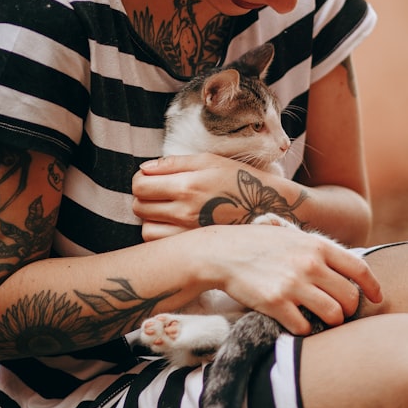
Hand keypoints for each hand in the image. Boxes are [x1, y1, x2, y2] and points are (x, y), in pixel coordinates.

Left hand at [133, 154, 301, 241]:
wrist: (269, 208)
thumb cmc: (239, 180)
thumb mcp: (210, 161)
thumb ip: (173, 163)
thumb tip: (144, 168)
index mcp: (188, 185)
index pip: (140, 184)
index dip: (141, 179)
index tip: (152, 179)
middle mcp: (185, 211)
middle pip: (139, 206)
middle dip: (144, 197)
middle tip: (160, 193)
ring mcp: (189, 232)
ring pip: (145, 227)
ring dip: (150, 217)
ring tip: (167, 210)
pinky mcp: (194, 246)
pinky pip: (160, 243)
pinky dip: (159, 233)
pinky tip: (174, 225)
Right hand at [194, 222, 382, 334]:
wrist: (223, 252)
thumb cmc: (260, 244)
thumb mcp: (294, 236)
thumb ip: (319, 251)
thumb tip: (348, 268)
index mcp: (317, 246)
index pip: (360, 269)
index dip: (373, 287)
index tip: (377, 298)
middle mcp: (309, 264)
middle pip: (350, 298)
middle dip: (349, 309)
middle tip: (340, 312)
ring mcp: (293, 285)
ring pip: (333, 315)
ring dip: (331, 322)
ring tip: (322, 319)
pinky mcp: (275, 303)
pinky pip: (305, 327)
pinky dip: (305, 329)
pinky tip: (297, 322)